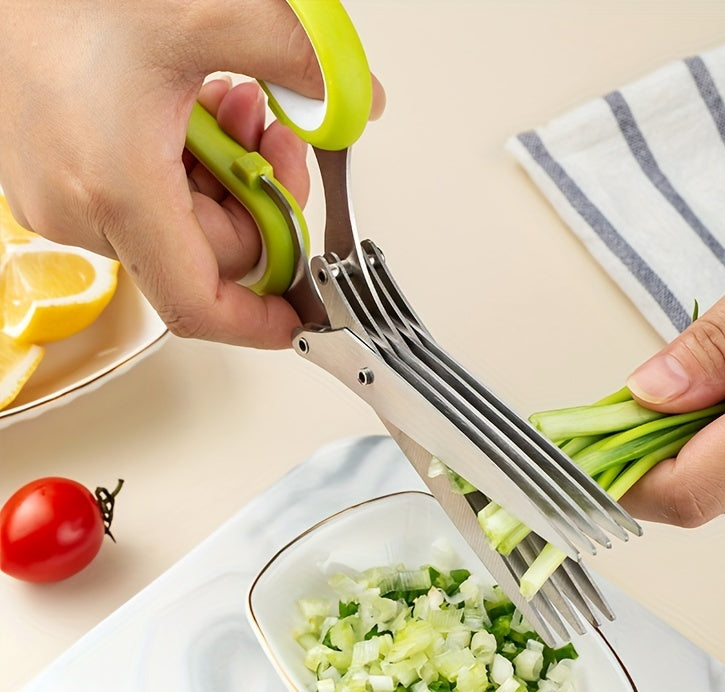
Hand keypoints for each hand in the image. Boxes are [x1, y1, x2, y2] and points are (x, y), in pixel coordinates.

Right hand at [0, 0, 384, 347]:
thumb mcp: (205, 12)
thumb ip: (299, 59)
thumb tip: (357, 99)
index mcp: (117, 189)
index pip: (199, 302)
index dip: (257, 321)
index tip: (297, 316)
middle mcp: (81, 210)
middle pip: (210, 253)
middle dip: (258, 197)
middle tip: (276, 133)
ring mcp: (65, 202)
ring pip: (182, 226)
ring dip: (225, 174)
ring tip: (231, 102)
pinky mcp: (59, 184)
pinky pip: (146, 204)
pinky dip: (186, 168)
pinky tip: (191, 111)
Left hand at [621, 216, 724, 525]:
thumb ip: (723, 341)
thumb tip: (647, 393)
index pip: (692, 489)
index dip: (620, 480)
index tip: (575, 451)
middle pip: (704, 493)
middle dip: (639, 462)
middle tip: (598, 418)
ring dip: (674, 451)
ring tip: (653, 398)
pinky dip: (713, 439)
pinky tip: (703, 398)